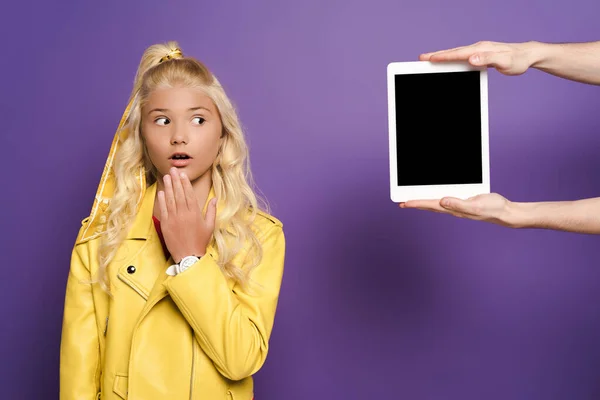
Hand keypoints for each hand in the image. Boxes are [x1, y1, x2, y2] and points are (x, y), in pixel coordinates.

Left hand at [157, 167, 216, 262]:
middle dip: (176, 180)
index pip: (189, 194)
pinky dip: (162, 199)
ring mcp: (174, 218)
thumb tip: (214, 199)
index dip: (185, 183)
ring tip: (166, 177)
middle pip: (179, 193)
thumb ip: (211, 211)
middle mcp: (184, 214)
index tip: (182, 174)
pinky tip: (162, 191)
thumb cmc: (200, 241)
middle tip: (173, 170)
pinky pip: (164, 209)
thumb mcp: (210, 226)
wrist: (188, 256)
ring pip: (170, 199)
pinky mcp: (166, 224)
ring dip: (168, 187)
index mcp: (195, 213)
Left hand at [399, 193, 513, 226]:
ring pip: (436, 204)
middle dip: (416, 204)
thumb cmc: (492, 209)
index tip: (404, 203)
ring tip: (413, 200)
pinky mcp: (463, 202)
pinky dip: (437, 198)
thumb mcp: (475, 205)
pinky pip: (446, 200)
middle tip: (402, 203)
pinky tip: (436, 197)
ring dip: (424, 202)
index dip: (417, 203)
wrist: (505, 212)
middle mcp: (453, 209)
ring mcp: (458, 206)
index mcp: (454, 209)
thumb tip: (442, 201)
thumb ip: (459, 204)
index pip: (431, 205)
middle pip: (430, 206)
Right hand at [419, 41, 535, 75]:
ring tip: (430, 60)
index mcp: (480, 49)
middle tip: (421, 58)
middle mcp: (477, 48)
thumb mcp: (504, 61)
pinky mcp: (480, 55)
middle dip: (436, 55)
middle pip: (453, 52)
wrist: (527, 55)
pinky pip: (463, 57)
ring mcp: (478, 51)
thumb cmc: (517, 60)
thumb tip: (470, 58)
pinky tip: (449, 62)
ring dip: (442, 57)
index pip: (457, 54)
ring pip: (456, 54)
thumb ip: (487, 59)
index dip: (442, 56)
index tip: (428, 59)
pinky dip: (452, 59)